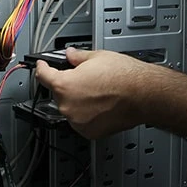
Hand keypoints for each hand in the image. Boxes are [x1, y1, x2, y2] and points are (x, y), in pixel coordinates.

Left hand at [35, 47, 155, 138]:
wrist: (144, 95)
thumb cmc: (125, 77)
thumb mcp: (97, 57)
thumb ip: (78, 56)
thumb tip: (71, 54)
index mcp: (64, 85)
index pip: (43, 76)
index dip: (41, 68)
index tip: (41, 66)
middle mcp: (67, 105)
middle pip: (58, 92)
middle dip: (67, 84)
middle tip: (83, 77)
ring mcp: (77, 120)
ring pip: (69, 107)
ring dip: (76, 100)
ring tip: (96, 92)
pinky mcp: (89, 132)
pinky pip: (80, 121)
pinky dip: (85, 114)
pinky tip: (99, 105)